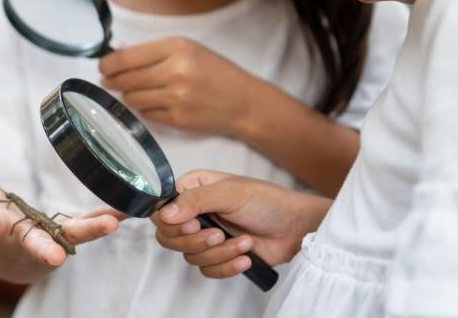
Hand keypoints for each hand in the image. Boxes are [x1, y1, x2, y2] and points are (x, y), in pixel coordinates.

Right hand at [0, 129, 125, 282]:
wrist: (16, 260)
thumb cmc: (0, 222)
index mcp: (0, 228)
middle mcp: (26, 239)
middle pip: (34, 243)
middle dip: (44, 248)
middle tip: (55, 256)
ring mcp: (52, 239)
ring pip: (72, 237)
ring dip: (92, 231)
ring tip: (110, 225)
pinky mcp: (73, 235)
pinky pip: (93, 225)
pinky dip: (111, 218)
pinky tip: (129, 210)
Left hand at [99, 37, 263, 134]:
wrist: (243, 102)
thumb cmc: (216, 72)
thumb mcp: (190, 49)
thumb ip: (154, 50)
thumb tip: (118, 53)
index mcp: (177, 48)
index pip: (126, 57)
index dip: (108, 63)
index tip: (103, 66)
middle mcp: (175, 71)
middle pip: (125, 79)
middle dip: (112, 81)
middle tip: (109, 81)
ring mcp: (176, 98)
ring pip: (132, 98)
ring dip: (129, 95)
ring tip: (136, 91)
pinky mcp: (177, 119)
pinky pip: (146, 114)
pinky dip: (145, 109)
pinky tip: (155, 103)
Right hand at [151, 170, 331, 278]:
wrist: (296, 228)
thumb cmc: (268, 201)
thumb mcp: (231, 193)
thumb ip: (196, 200)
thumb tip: (165, 214)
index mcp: (194, 188)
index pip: (161, 208)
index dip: (171, 222)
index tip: (190, 225)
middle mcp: (195, 211)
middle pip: (169, 236)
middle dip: (195, 241)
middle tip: (217, 234)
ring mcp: (206, 235)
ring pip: (189, 256)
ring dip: (219, 253)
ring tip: (244, 241)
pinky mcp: (218, 256)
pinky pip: (207, 270)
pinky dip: (226, 266)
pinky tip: (245, 256)